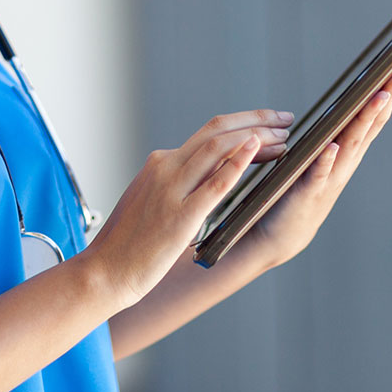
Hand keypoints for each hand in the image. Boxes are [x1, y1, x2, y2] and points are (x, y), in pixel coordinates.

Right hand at [81, 107, 295, 306]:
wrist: (106, 270)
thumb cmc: (129, 242)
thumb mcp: (152, 200)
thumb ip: (177, 184)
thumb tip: (210, 175)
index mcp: (160, 164)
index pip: (208, 133)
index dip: (243, 124)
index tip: (267, 124)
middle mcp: (165, 168)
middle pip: (217, 131)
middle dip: (256, 121)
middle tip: (286, 121)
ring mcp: (171, 190)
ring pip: (218, 147)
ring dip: (256, 137)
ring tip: (283, 139)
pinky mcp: (180, 216)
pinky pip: (215, 183)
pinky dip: (238, 162)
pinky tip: (257, 150)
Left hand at [230, 38, 391, 269]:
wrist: (275, 237)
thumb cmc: (296, 193)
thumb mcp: (322, 154)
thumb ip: (337, 130)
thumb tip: (353, 99)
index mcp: (347, 145)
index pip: (377, 105)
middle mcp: (345, 159)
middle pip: (374, 117)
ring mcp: (329, 176)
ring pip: (352, 142)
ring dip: (368, 118)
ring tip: (383, 94)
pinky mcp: (306, 193)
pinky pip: (317, 174)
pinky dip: (326, 160)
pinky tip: (333, 146)